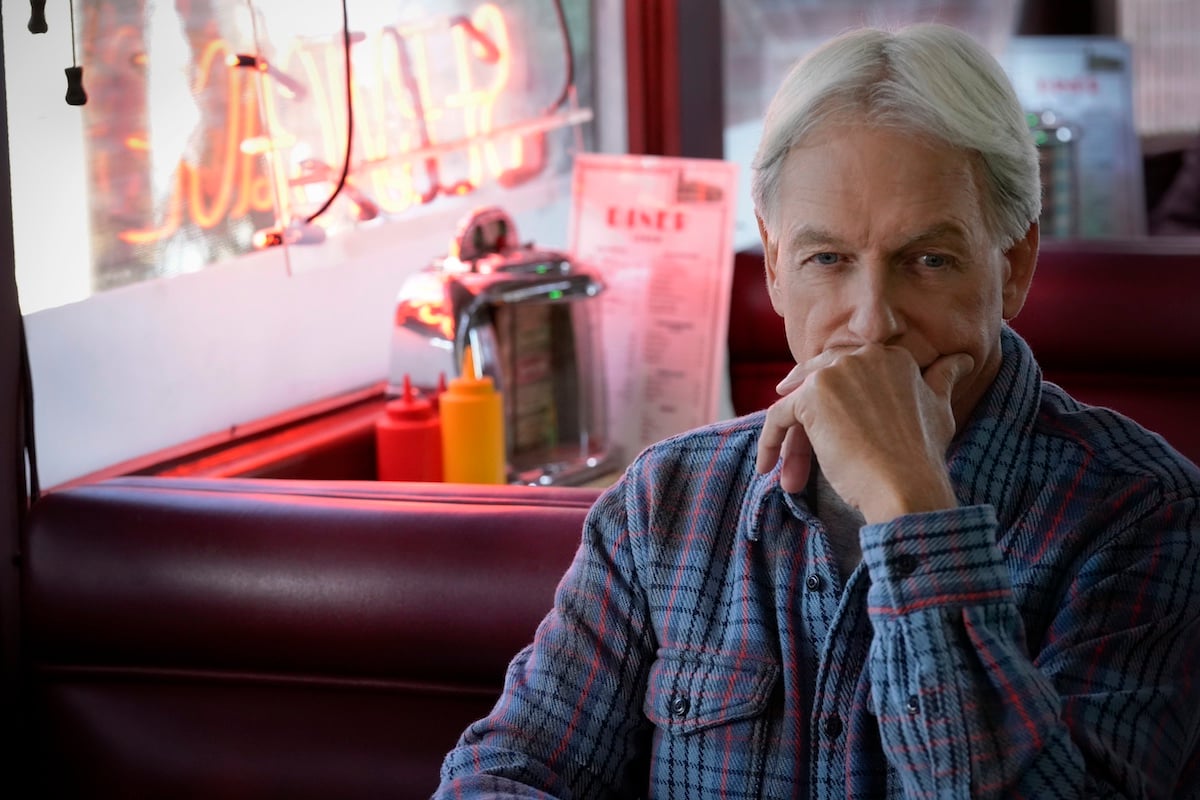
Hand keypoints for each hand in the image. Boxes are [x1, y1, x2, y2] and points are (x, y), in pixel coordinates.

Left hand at [755, 345, 973, 523]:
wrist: (906, 487)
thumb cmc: (922, 457)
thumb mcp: (938, 408)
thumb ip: (942, 379)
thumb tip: (961, 359)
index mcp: (892, 355)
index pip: (847, 375)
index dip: (835, 406)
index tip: (830, 431)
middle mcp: (863, 356)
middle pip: (820, 387)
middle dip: (810, 423)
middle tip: (801, 456)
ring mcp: (835, 373)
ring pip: (800, 405)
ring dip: (794, 443)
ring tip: (792, 477)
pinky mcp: (811, 396)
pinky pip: (778, 416)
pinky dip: (769, 442)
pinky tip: (767, 467)